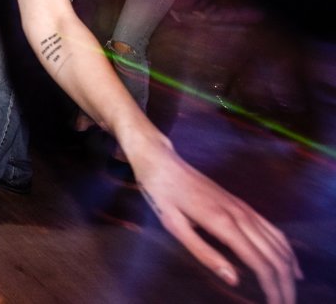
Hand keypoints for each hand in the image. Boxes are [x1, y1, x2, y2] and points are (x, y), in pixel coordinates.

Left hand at [132, 144, 299, 302]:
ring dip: (289, 270)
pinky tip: (290, 264)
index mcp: (223, 222)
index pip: (260, 262)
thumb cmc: (162, 195)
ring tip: (291, 293)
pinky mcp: (242, 205)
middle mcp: (240, 215)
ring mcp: (243, 208)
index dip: (272, 288)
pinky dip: (286, 250)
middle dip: (285, 284)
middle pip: (275, 256)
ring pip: (279, 242)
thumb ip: (204, 253)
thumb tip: (233, 279)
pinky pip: (273, 230)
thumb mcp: (174, 226)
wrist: (163, 163)